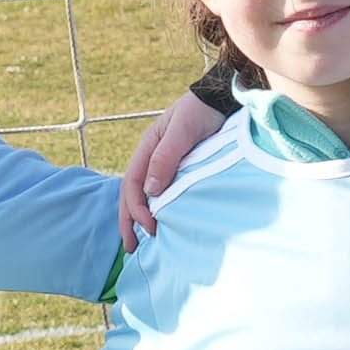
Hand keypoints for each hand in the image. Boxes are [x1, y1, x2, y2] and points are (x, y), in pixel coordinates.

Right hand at [116, 93, 229, 238]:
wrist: (220, 101)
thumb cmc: (200, 112)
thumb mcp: (183, 131)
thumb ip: (166, 157)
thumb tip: (151, 190)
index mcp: (146, 151)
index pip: (132, 186)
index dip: (136, 210)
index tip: (150, 228)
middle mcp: (151, 161)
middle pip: (133, 196)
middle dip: (129, 223)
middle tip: (131, 249)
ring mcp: (164, 168)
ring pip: (146, 198)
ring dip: (141, 221)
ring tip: (141, 244)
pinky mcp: (180, 173)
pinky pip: (164, 195)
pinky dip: (159, 212)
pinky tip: (163, 226)